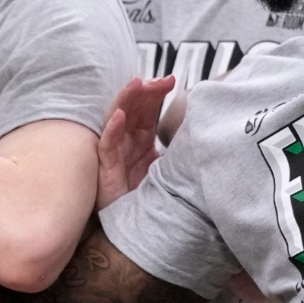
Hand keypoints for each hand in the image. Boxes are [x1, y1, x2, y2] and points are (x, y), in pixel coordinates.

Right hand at [96, 77, 174, 210]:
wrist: (131, 223)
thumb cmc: (144, 193)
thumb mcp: (165, 167)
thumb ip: (174, 151)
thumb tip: (198, 136)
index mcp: (140, 137)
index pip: (147, 108)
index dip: (157, 93)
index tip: (172, 80)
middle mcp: (126, 139)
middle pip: (134, 107)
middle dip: (146, 90)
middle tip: (161, 79)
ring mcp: (114, 150)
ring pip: (117, 117)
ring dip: (126, 99)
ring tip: (136, 84)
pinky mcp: (105, 165)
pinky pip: (106, 144)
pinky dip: (111, 129)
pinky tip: (119, 116)